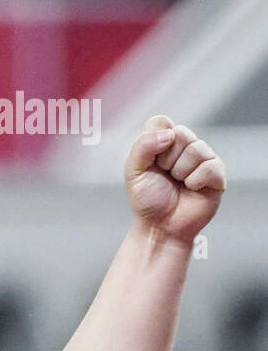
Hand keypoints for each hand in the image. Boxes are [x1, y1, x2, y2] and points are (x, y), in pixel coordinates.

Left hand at [124, 115, 224, 246]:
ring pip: (196, 149)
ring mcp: (204, 158)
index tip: (151, 163)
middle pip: (180, 133)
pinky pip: (209, 166)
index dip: (154, 143)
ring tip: (178, 185)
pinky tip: (192, 190)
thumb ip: (143, 146)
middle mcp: (186, 146)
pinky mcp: (217, 174)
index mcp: (165, 142)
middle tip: (166, 176)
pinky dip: (195, 181)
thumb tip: (170, 134)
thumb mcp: (134, 172)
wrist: (159, 228)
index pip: (161, 122)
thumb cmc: (147, 201)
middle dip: (167, 160)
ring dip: (181, 172)